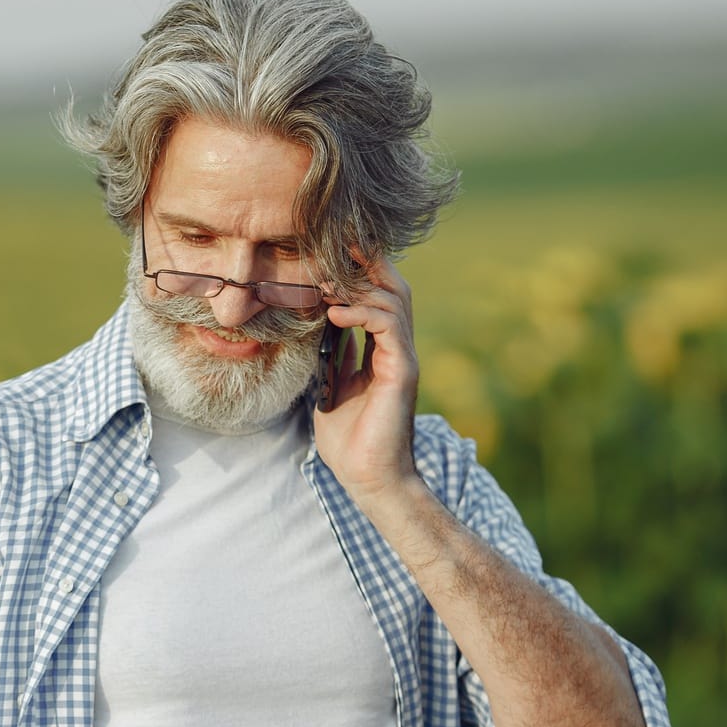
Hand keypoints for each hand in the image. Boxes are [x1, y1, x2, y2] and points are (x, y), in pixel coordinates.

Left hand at [312, 254, 422, 505]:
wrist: (368, 478)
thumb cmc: (350, 440)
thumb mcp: (332, 388)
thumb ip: (334, 358)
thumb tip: (324, 331)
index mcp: (382, 351)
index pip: (378, 298)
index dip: (359, 274)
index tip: (328, 256)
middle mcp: (396, 349)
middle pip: (392, 288)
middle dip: (366, 264)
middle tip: (333, 248)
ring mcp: (402, 358)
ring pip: (394, 300)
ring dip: (358, 285)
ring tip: (324, 283)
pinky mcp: (402, 371)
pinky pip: (389, 327)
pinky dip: (363, 312)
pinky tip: (335, 312)